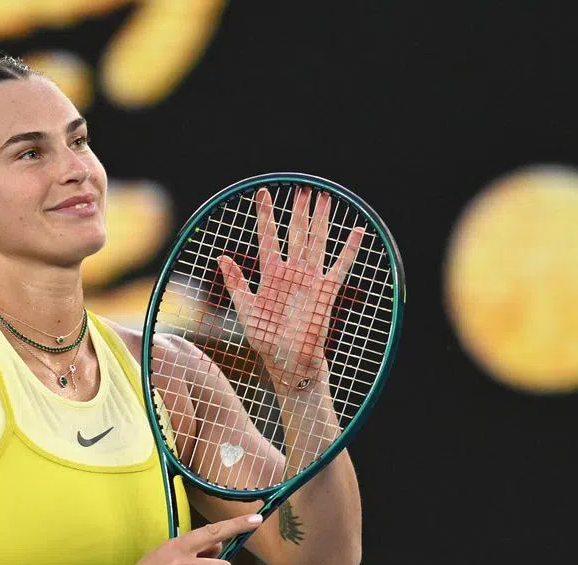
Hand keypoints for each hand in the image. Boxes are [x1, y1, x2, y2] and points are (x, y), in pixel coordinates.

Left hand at [219, 187, 362, 391]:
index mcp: (270, 274)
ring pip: (316, 242)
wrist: (288, 361)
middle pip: (295, 234)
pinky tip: (357, 230)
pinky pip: (340, 266)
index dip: (265, 215)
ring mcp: (310, 279)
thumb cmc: (265, 339)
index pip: (267, 237)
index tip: (262, 193)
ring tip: (323, 197)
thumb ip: (235, 283)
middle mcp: (292, 272)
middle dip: (297, 211)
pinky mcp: (327, 291)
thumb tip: (221, 257)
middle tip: (301, 189)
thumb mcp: (245, 309)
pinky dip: (349, 249)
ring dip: (320, 220)